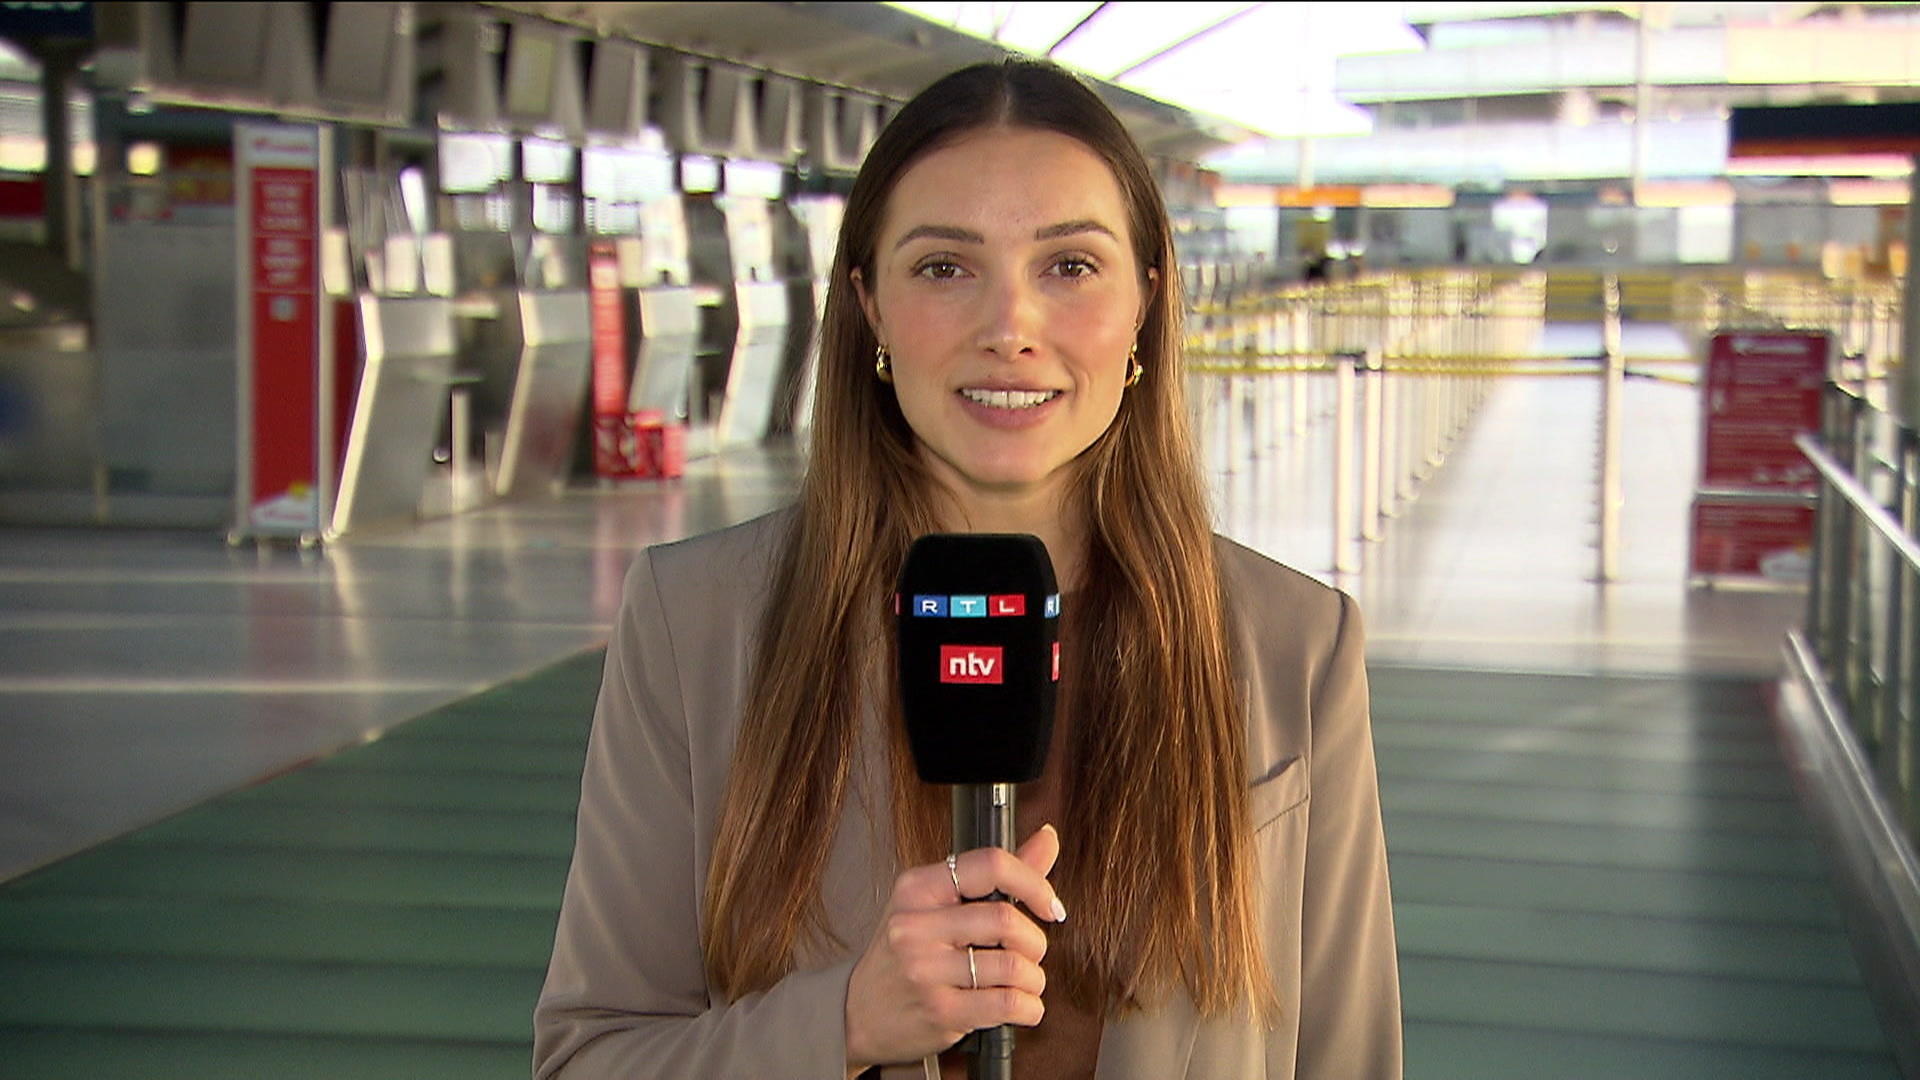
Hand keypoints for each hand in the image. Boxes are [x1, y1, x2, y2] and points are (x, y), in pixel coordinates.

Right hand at [843, 824, 1065, 1072]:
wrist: (856, 1013)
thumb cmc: (901, 955)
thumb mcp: (933, 905)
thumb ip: (995, 875)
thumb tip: (1047, 838)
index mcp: (917, 888)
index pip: (990, 865)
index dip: (1034, 883)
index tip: (1049, 905)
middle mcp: (916, 926)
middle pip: (1007, 920)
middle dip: (1035, 941)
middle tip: (1030, 952)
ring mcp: (925, 970)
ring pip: (1014, 966)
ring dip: (1034, 979)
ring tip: (1023, 982)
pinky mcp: (939, 1011)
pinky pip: (1008, 1004)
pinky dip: (1029, 1007)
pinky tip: (1020, 1005)